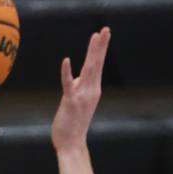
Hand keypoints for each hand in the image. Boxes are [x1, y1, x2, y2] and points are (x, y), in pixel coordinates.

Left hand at [51, 27, 109, 153]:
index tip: (103, 33)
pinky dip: (67, 72)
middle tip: (105, 29)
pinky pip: (68, 84)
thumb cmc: (73, 124)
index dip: (100, 49)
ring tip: (95, 37)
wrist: (72, 145)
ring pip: (88, 70)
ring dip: (91, 53)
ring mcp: (81, 96)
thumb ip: (79, 88)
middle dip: (100, 46)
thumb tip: (78, 76)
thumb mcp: (78, 102)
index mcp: (93, 90)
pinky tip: (67, 60)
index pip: (97, 65)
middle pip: (96, 64)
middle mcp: (90, 91)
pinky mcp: (70, 102)